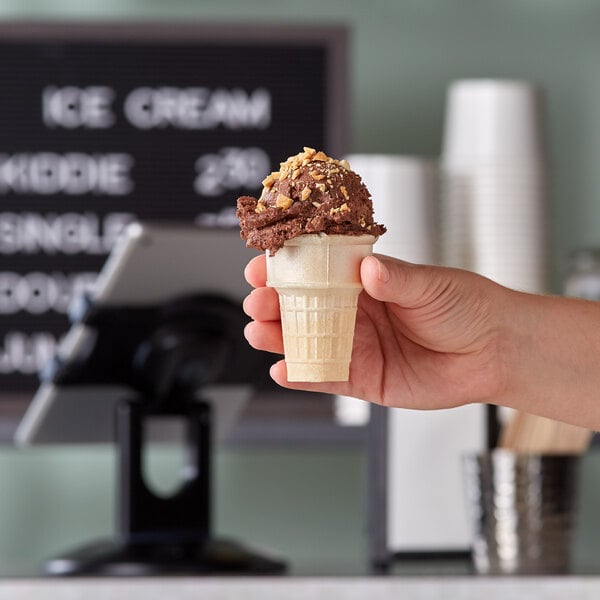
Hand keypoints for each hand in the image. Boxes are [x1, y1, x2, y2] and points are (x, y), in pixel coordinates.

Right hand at [243, 253, 509, 409]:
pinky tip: (283, 371)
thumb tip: (368, 267)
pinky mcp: (362, 378)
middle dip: (274, 304)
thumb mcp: (429, 284)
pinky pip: (325, 377)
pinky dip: (302, 376)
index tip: (265, 264)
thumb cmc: (465, 307)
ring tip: (260, 333)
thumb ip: (396, 278)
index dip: (287, 267)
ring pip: (307, 342)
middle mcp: (354, 313)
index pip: (316, 270)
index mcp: (364, 281)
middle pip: (302, 307)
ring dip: (279, 339)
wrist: (493, 351)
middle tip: (259, 302)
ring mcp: (355, 346)